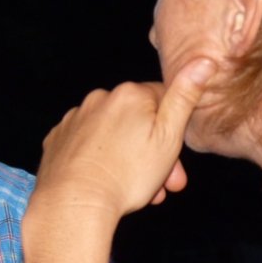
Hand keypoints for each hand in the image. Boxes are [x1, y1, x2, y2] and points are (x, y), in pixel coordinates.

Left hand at [34, 58, 216, 217]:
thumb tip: (203, 61)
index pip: (162, 102)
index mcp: (129, 95)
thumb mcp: (168, 137)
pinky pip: (85, 146)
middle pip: (135, 122)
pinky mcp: (58, 139)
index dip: (173, 133)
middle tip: (161, 187)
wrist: (74, 201)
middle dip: (151, 152)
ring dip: (125, 158)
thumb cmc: (127, 173)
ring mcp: (74, 119)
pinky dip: (96, 160)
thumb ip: (184, 97)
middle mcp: (98, 99)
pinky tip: (103, 182)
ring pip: (111, 136)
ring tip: (135, 192)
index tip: (176, 164)